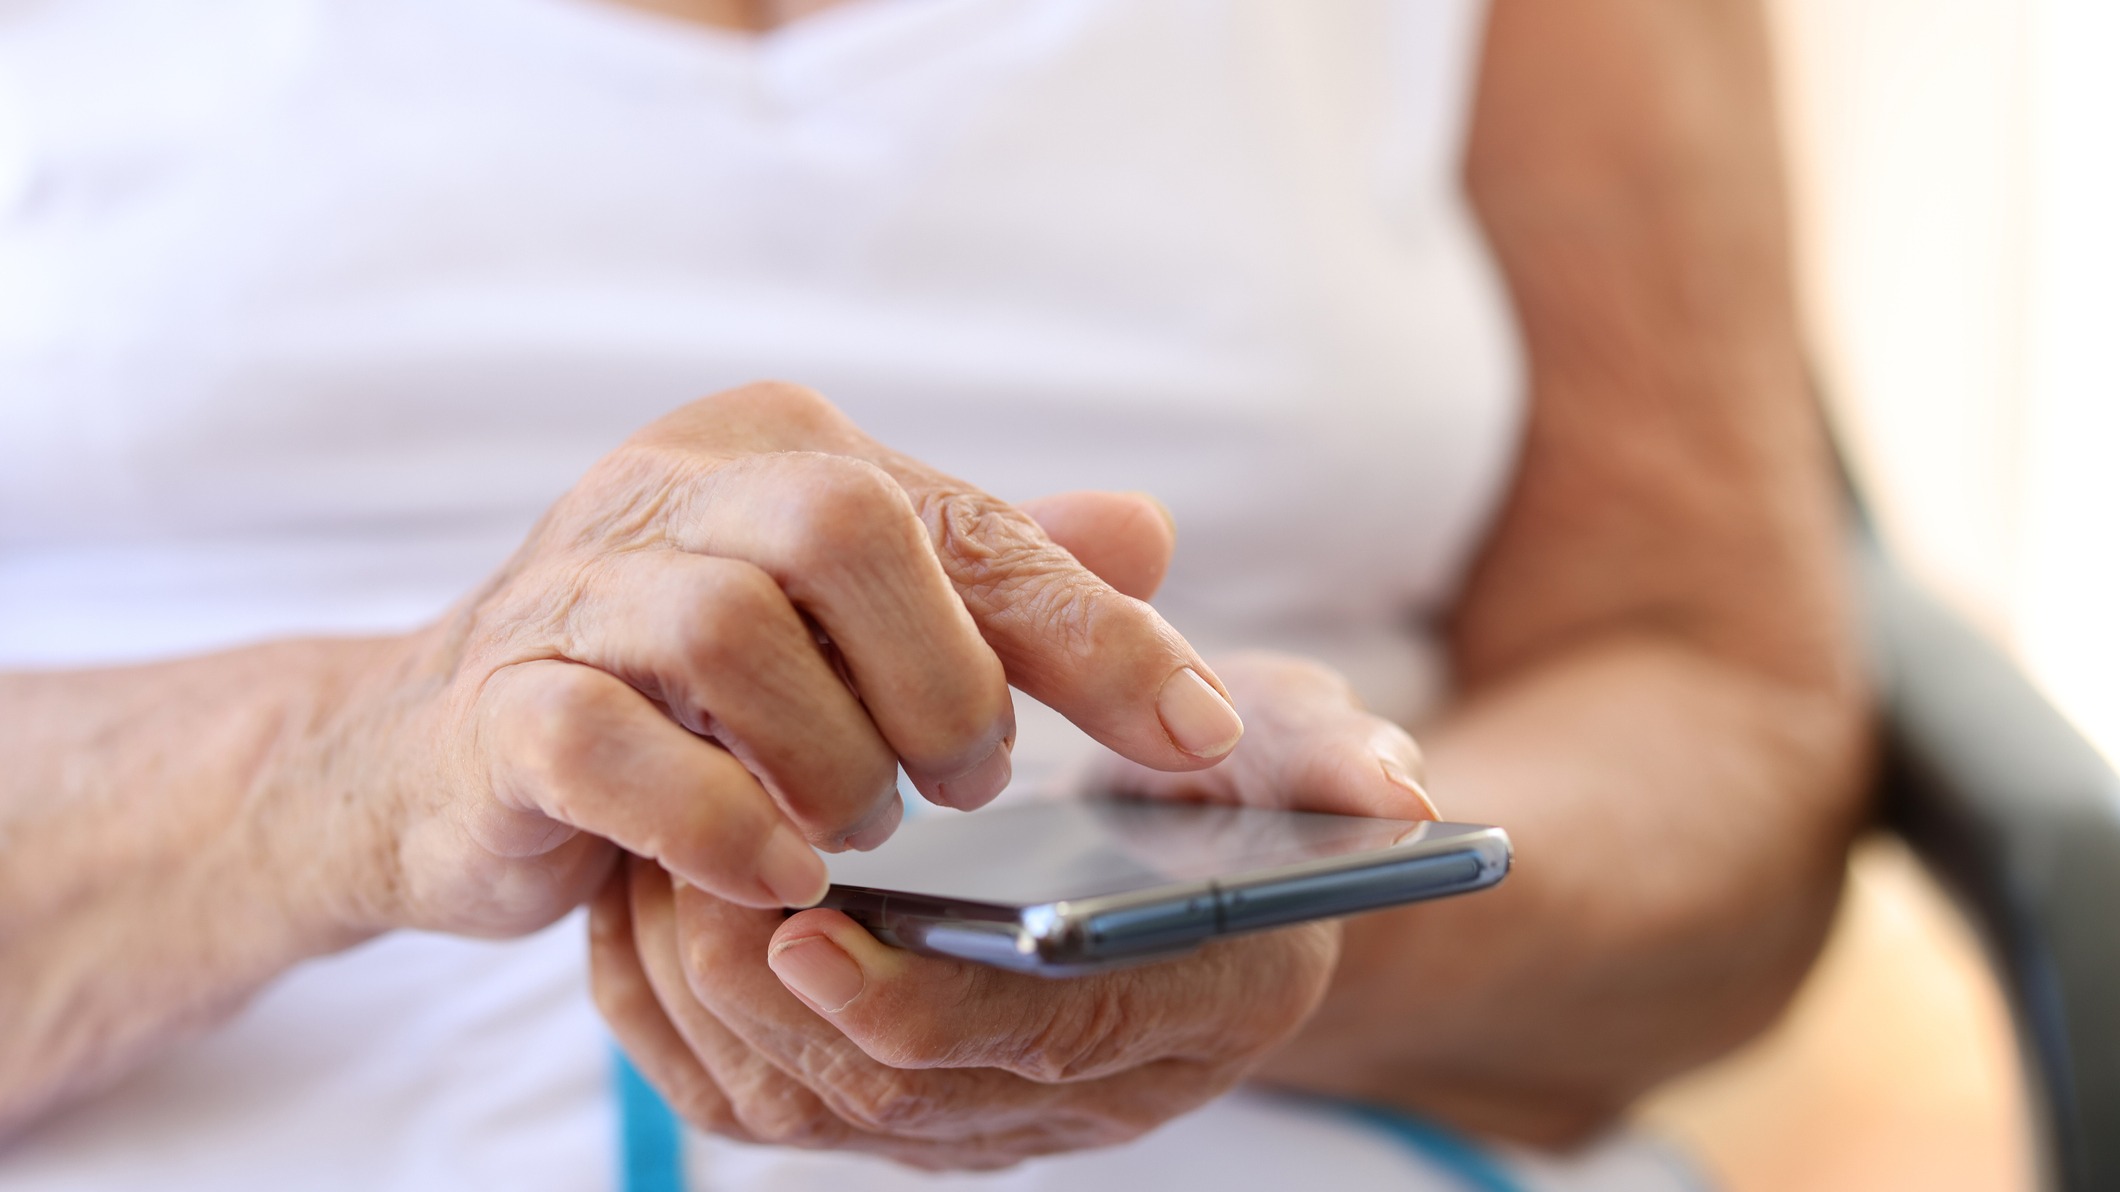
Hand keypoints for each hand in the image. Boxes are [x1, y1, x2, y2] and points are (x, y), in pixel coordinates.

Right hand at [291, 382, 1244, 938]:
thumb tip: (1147, 530)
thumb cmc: (676, 694)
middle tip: (966, 782)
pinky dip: (717, 819)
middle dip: (944, 679)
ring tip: (858, 830)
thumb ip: (986, 575)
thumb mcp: (844, 623)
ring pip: (730, 627)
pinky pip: (607, 743)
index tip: (1205, 736)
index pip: (965, 520)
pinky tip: (775, 872)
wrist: (433, 758)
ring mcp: (569, 593)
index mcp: (774, 451)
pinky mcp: (496, 708)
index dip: (1098, 631)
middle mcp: (670, 491)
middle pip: (846, 526)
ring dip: (833, 756)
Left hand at [592, 652, 1436, 1169]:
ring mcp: (969, 1113)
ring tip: (645, 864)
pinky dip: (671, 1013)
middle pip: (884, 1097)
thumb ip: (1325, 753)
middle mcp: (1070, 1098)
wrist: (1197, 875)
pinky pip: (749, 1095)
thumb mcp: (1286, 749)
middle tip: (677, 870)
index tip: (803, 926)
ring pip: (795, 1108)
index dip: (914, 1001)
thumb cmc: (1234, 795)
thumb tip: (1395, 790)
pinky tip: (641, 899)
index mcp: (1177, 1018)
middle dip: (760, 996)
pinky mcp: (887, 1100)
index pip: (1029, 1048)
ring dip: (696, 998)